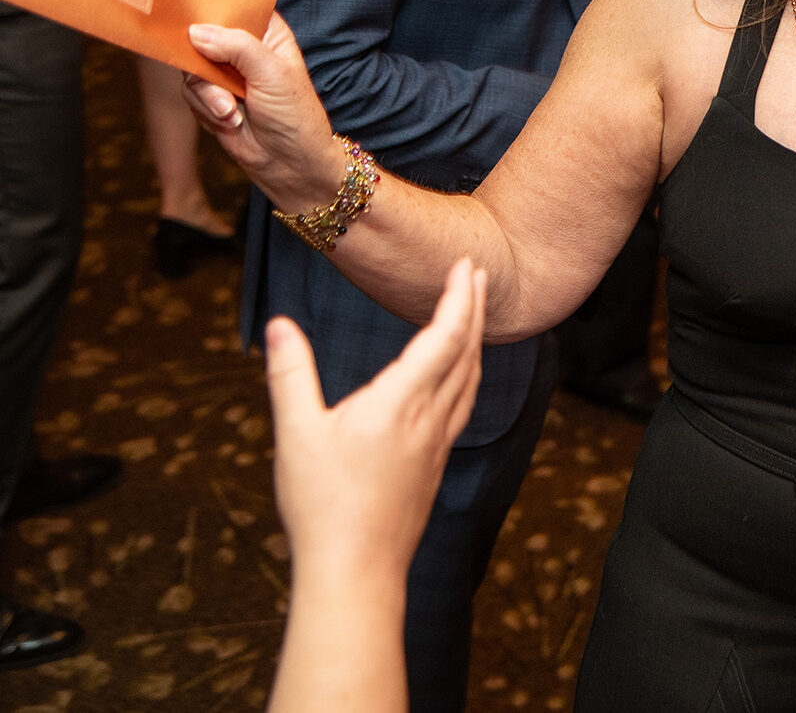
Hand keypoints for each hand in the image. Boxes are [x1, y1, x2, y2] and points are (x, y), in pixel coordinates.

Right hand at [182, 13, 344, 209]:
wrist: (290, 165)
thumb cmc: (295, 116)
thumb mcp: (272, 73)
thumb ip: (236, 47)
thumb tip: (195, 32)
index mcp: (267, 33)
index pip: (235, 5)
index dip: (213, 4)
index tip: (191, 6)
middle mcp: (244, 48)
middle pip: (203, 34)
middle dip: (203, 58)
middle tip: (211, 74)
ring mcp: (226, 74)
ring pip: (192, 67)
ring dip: (208, 93)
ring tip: (231, 111)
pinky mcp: (212, 98)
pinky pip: (190, 93)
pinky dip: (205, 108)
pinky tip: (229, 121)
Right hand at [267, 256, 483, 584]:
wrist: (357, 570)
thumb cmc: (323, 505)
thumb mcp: (296, 434)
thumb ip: (290, 374)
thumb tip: (276, 325)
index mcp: (401, 402)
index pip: (443, 337)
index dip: (457, 298)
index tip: (463, 266)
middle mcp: (430, 418)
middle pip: (466, 351)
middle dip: (472, 308)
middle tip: (476, 273)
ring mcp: (438, 442)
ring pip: (470, 379)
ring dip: (475, 339)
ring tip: (472, 314)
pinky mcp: (437, 463)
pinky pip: (464, 404)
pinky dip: (470, 374)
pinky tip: (461, 377)